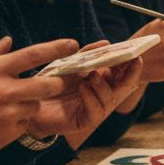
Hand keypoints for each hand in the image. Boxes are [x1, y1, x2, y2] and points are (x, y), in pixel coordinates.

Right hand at [0, 37, 76, 159]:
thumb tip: (8, 40)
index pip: (34, 54)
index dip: (57, 48)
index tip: (73, 45)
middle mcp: (5, 91)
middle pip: (48, 84)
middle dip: (59, 82)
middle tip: (61, 81)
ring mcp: (8, 113)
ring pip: (37, 105)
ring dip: (31, 103)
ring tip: (9, 104)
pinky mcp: (8, 133)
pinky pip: (25, 123)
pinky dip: (19, 120)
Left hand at [25, 56, 143, 146]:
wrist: (28, 103)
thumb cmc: (50, 84)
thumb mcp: (69, 65)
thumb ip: (86, 55)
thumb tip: (105, 42)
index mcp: (101, 82)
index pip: (121, 73)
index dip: (130, 64)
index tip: (135, 53)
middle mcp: (101, 96)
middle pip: (123, 87)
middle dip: (131, 74)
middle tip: (134, 61)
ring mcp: (94, 109)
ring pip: (110, 99)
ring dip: (104, 85)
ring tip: (93, 75)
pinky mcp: (84, 122)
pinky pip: (95, 112)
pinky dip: (91, 98)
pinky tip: (83, 87)